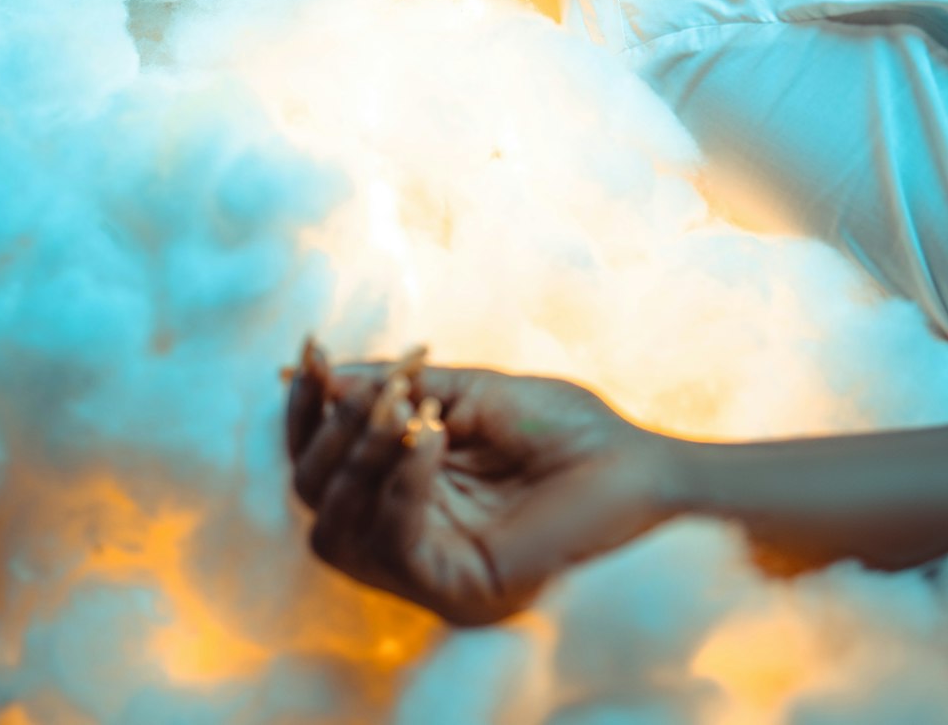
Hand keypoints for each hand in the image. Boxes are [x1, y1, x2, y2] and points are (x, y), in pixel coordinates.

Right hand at [285, 343, 678, 626]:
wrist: (638, 465)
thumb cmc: (567, 428)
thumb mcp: (469, 392)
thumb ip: (396, 388)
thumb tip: (317, 373)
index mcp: (407, 488)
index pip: (324, 461)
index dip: (308, 412)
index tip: (309, 358)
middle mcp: (407, 533)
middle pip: (313, 497)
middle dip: (326, 433)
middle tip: (354, 387)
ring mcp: (427, 567)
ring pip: (336, 529)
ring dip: (357, 457)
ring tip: (396, 409)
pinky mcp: (455, 588)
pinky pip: (393, 547)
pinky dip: (399, 486)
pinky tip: (425, 438)